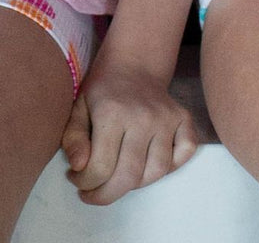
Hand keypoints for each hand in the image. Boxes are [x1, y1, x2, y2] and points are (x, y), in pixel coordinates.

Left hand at [61, 61, 196, 204]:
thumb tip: (78, 167)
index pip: (100, 168)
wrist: (133, 63)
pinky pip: (184, 153)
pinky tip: (149, 163)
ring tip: (118, 177)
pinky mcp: (183, 118)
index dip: (85, 183)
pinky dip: (171, 166)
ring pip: (157, 172)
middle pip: (129, 177)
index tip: (76, 179)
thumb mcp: (78, 107)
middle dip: (106, 194)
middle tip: (93, 192)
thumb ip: (74, 138)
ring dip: (135, 184)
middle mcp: (143, 116)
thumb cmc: (102, 90)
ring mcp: (166, 117)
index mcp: (112, 113)